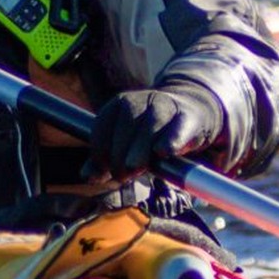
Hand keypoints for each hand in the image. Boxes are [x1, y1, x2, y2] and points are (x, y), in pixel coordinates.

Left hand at [86, 81, 222, 176]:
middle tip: (123, 176)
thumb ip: (105, 159)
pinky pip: (176, 129)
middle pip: (124, 130)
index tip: (105, 172)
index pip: (102, 129)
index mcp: (118, 104)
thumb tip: (87, 177)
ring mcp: (164, 105)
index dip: (100, 154)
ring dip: (139, 152)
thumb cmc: (152, 133)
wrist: (191, 111)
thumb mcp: (125, 143)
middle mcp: (139, 100)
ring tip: (136, 170)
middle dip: (119, 157)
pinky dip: (169, 141)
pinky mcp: (187, 116)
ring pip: (148, 128)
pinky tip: (162, 152)